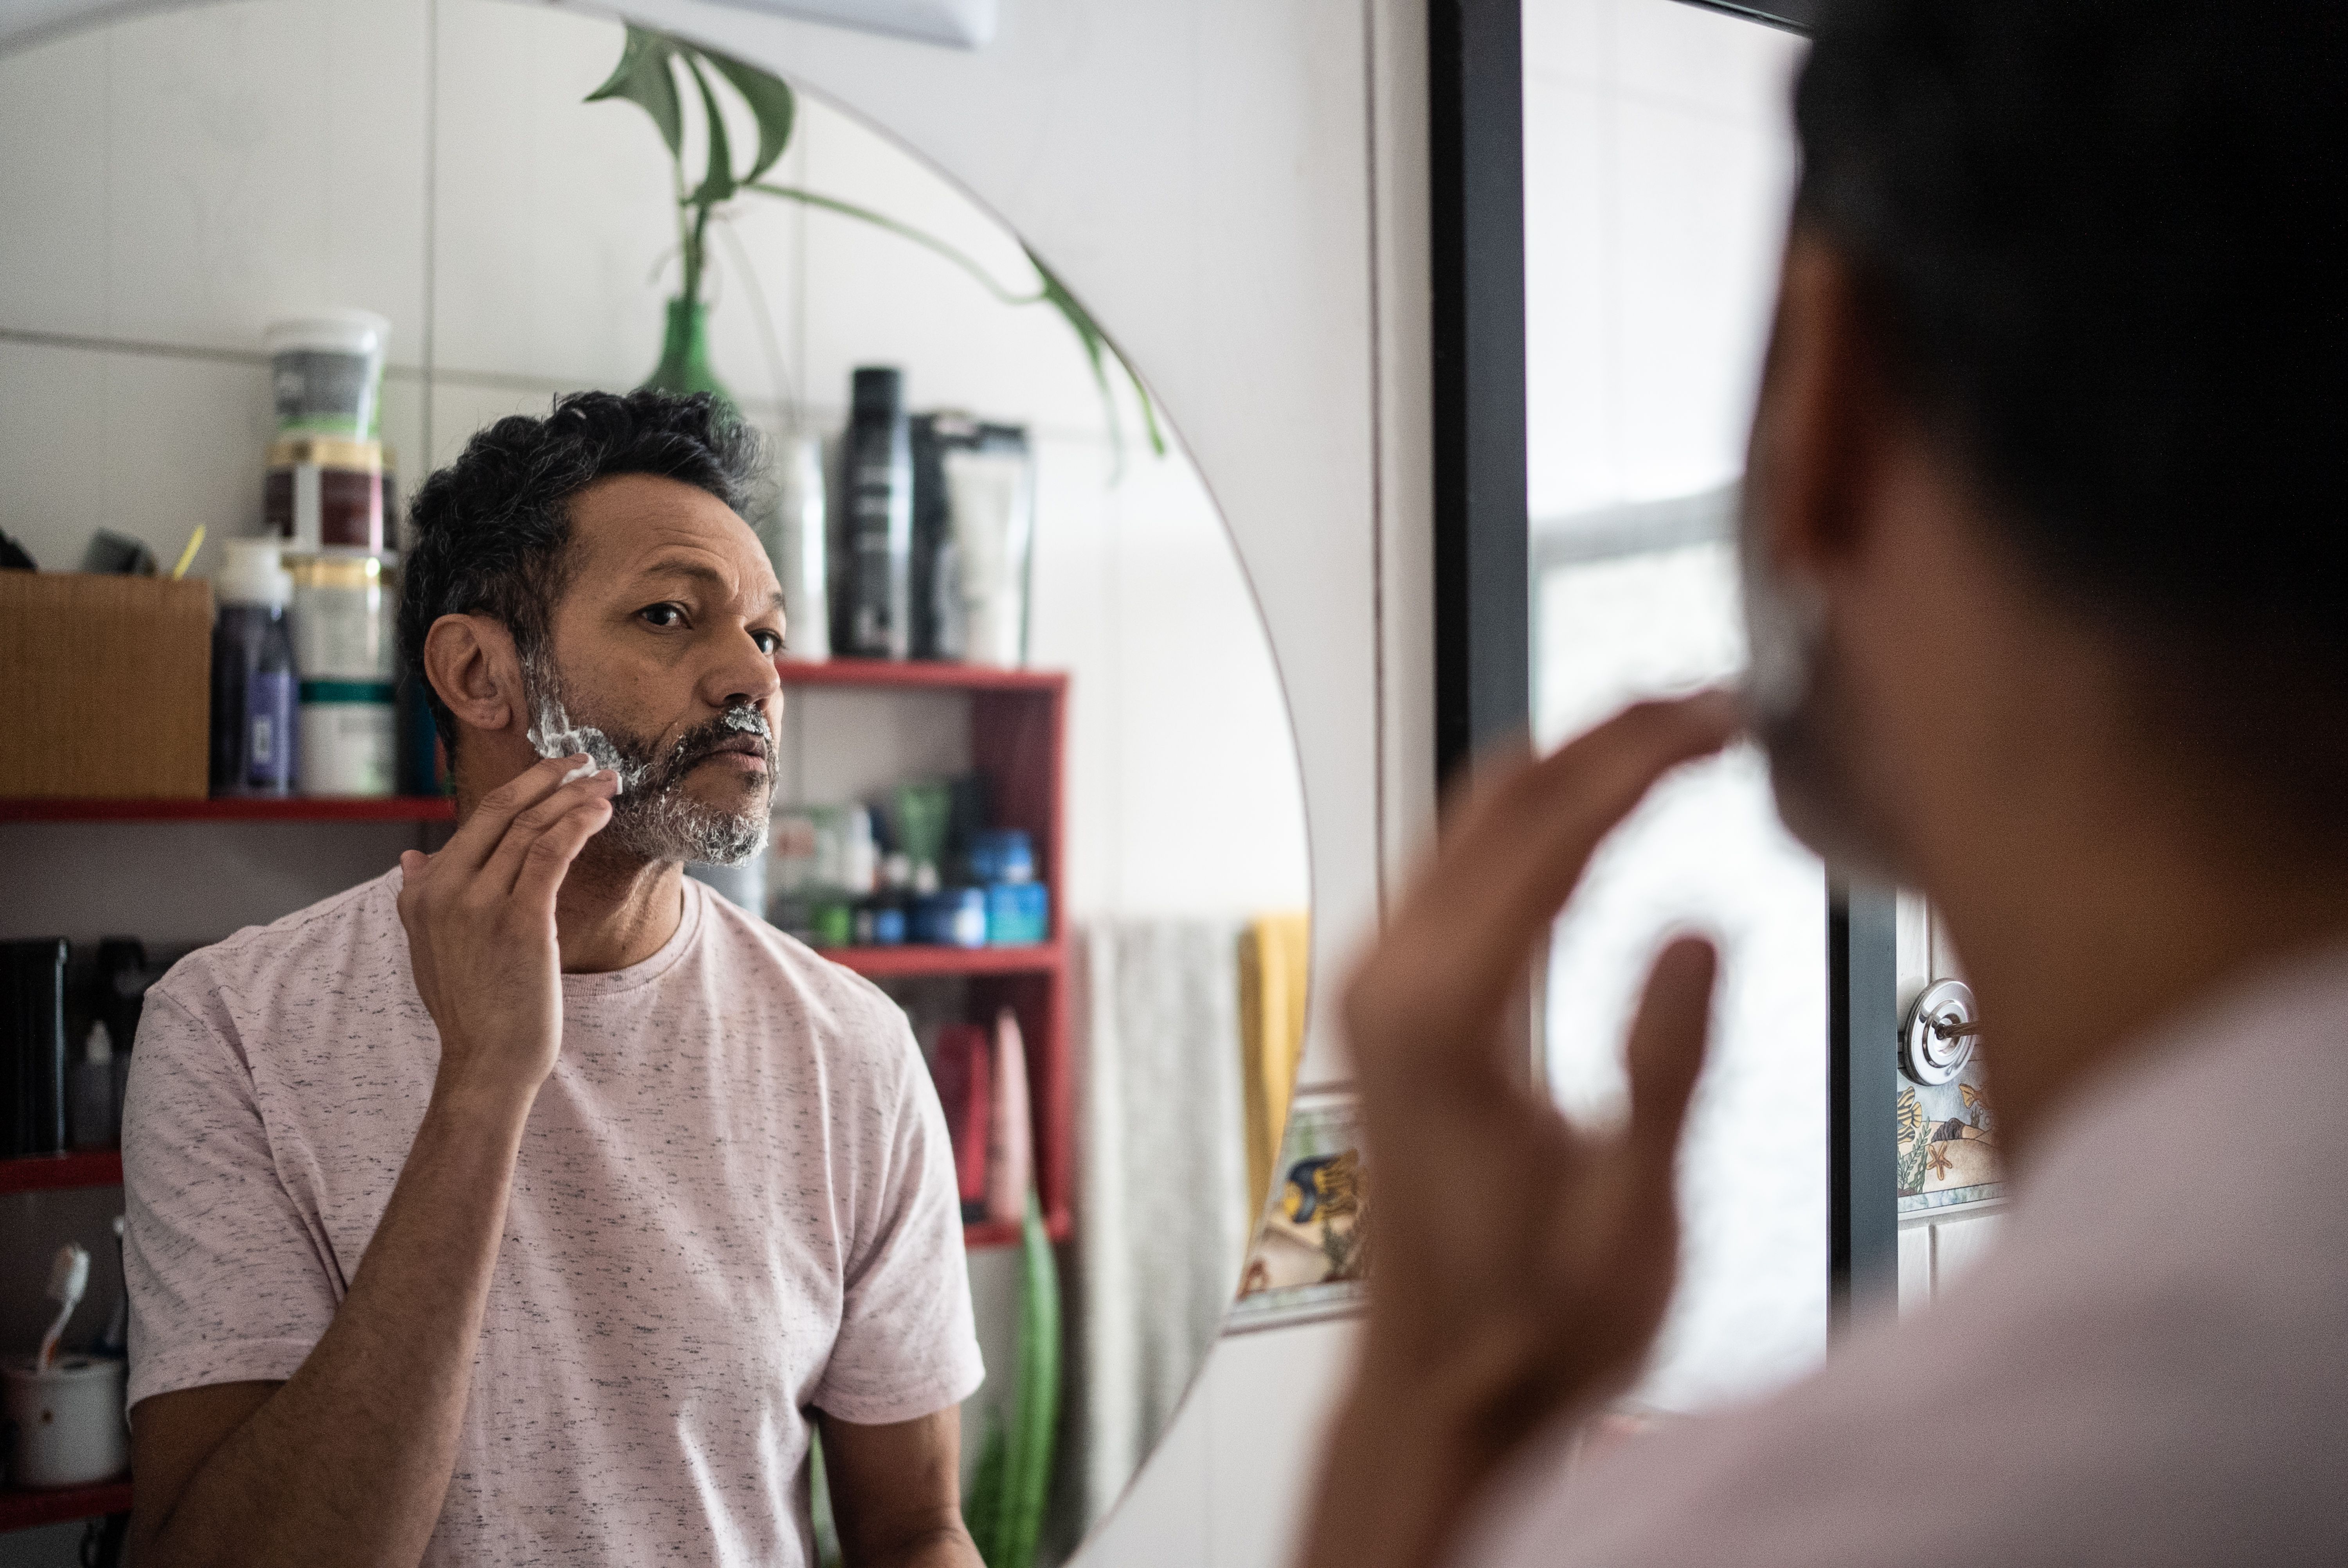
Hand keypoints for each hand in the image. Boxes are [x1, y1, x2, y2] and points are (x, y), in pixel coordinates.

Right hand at [396, 755, 618, 1105]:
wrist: (484, 1061)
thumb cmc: (469, 1008)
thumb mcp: (428, 949)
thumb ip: (419, 899)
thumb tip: (411, 860)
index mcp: (424, 891)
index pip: (477, 819)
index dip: (521, 787)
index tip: (554, 771)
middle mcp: (446, 889)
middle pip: (504, 811)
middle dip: (549, 778)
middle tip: (586, 761)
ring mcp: (481, 904)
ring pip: (531, 827)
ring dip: (574, 797)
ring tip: (607, 782)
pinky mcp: (520, 920)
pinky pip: (551, 853)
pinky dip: (577, 824)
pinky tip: (600, 812)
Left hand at [1301, 693, 1739, 1567]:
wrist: (1445, 1383)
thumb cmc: (1535, 1319)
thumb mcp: (1633, 1215)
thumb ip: (1664, 1065)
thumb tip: (1699, 929)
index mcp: (1442, 1016)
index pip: (1552, 832)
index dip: (1647, 754)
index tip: (1724, 712)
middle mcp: (1389, 981)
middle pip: (1503, 798)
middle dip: (1612, 732)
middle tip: (1716, 699)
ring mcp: (1378, 987)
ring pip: (1473, 819)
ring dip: (1573, 763)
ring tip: (1677, 732)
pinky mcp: (1391, 1004)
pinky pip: (1461, 866)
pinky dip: (1537, 817)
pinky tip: (1602, 810)